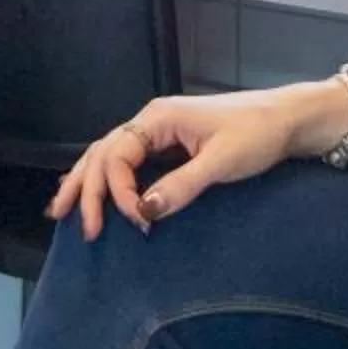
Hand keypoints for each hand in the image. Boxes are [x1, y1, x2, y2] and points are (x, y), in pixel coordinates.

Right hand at [47, 85, 345, 238]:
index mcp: (158, 118)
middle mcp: (150, 120)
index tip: (136, 223)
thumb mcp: (222, 162)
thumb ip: (182, 185)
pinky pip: (125, 159)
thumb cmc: (257, 134)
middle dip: (87, 191)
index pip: (118, 156)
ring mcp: (158, 130)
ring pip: (108, 154)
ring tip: (61, 210)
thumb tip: (143, 211)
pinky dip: (105, 176)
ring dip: (85, 181)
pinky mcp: (168, 142)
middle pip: (103, 153)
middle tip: (85, 231)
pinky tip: (95, 193)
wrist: (286, 119)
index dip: (118, 192)